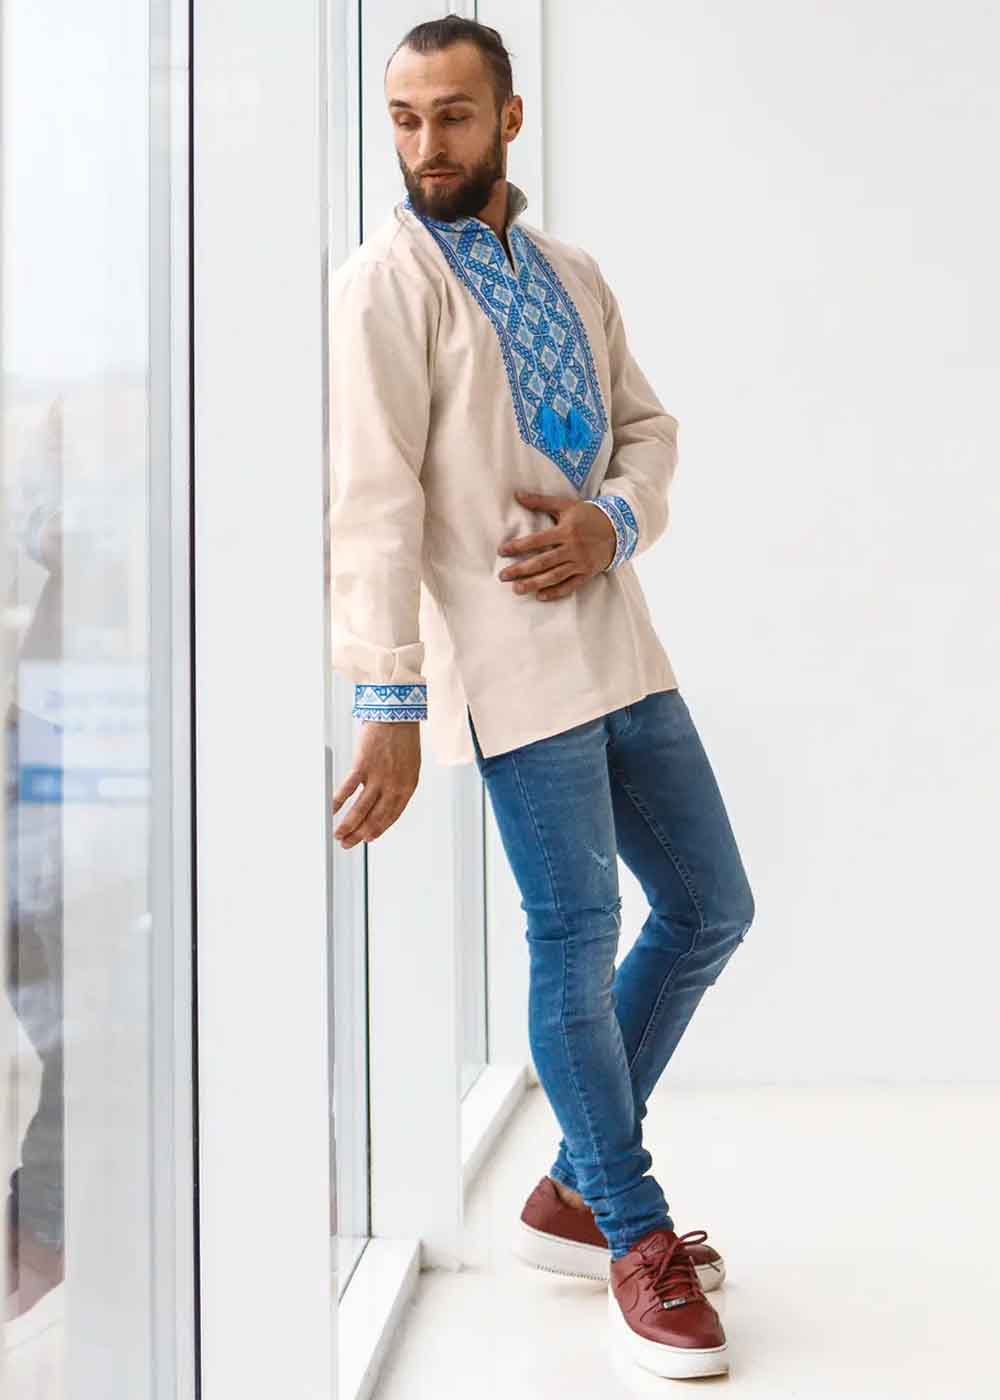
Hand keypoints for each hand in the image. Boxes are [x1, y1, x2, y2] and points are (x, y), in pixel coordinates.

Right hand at [332, 720, 420, 848]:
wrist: (396, 714)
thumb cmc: (403, 738)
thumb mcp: (409, 765)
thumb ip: (398, 784)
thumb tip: (383, 800)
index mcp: (407, 786)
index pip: (391, 816)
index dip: (378, 829)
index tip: (368, 838)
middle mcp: (394, 785)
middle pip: (375, 817)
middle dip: (360, 834)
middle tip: (348, 844)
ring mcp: (378, 777)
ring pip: (360, 809)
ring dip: (348, 825)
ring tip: (339, 835)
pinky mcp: (363, 766)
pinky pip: (347, 789)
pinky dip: (338, 802)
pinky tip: (332, 811)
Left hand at [496, 489, 615, 598]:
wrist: (618, 528)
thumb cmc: (588, 515)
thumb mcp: (565, 505)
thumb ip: (540, 501)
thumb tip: (517, 494)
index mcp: (565, 531)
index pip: (537, 540)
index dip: (518, 546)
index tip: (502, 551)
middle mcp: (572, 548)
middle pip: (543, 561)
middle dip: (521, 570)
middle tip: (503, 576)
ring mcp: (580, 563)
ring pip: (554, 576)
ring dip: (534, 583)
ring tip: (517, 589)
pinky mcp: (587, 573)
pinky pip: (570, 586)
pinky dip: (556, 592)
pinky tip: (540, 596)